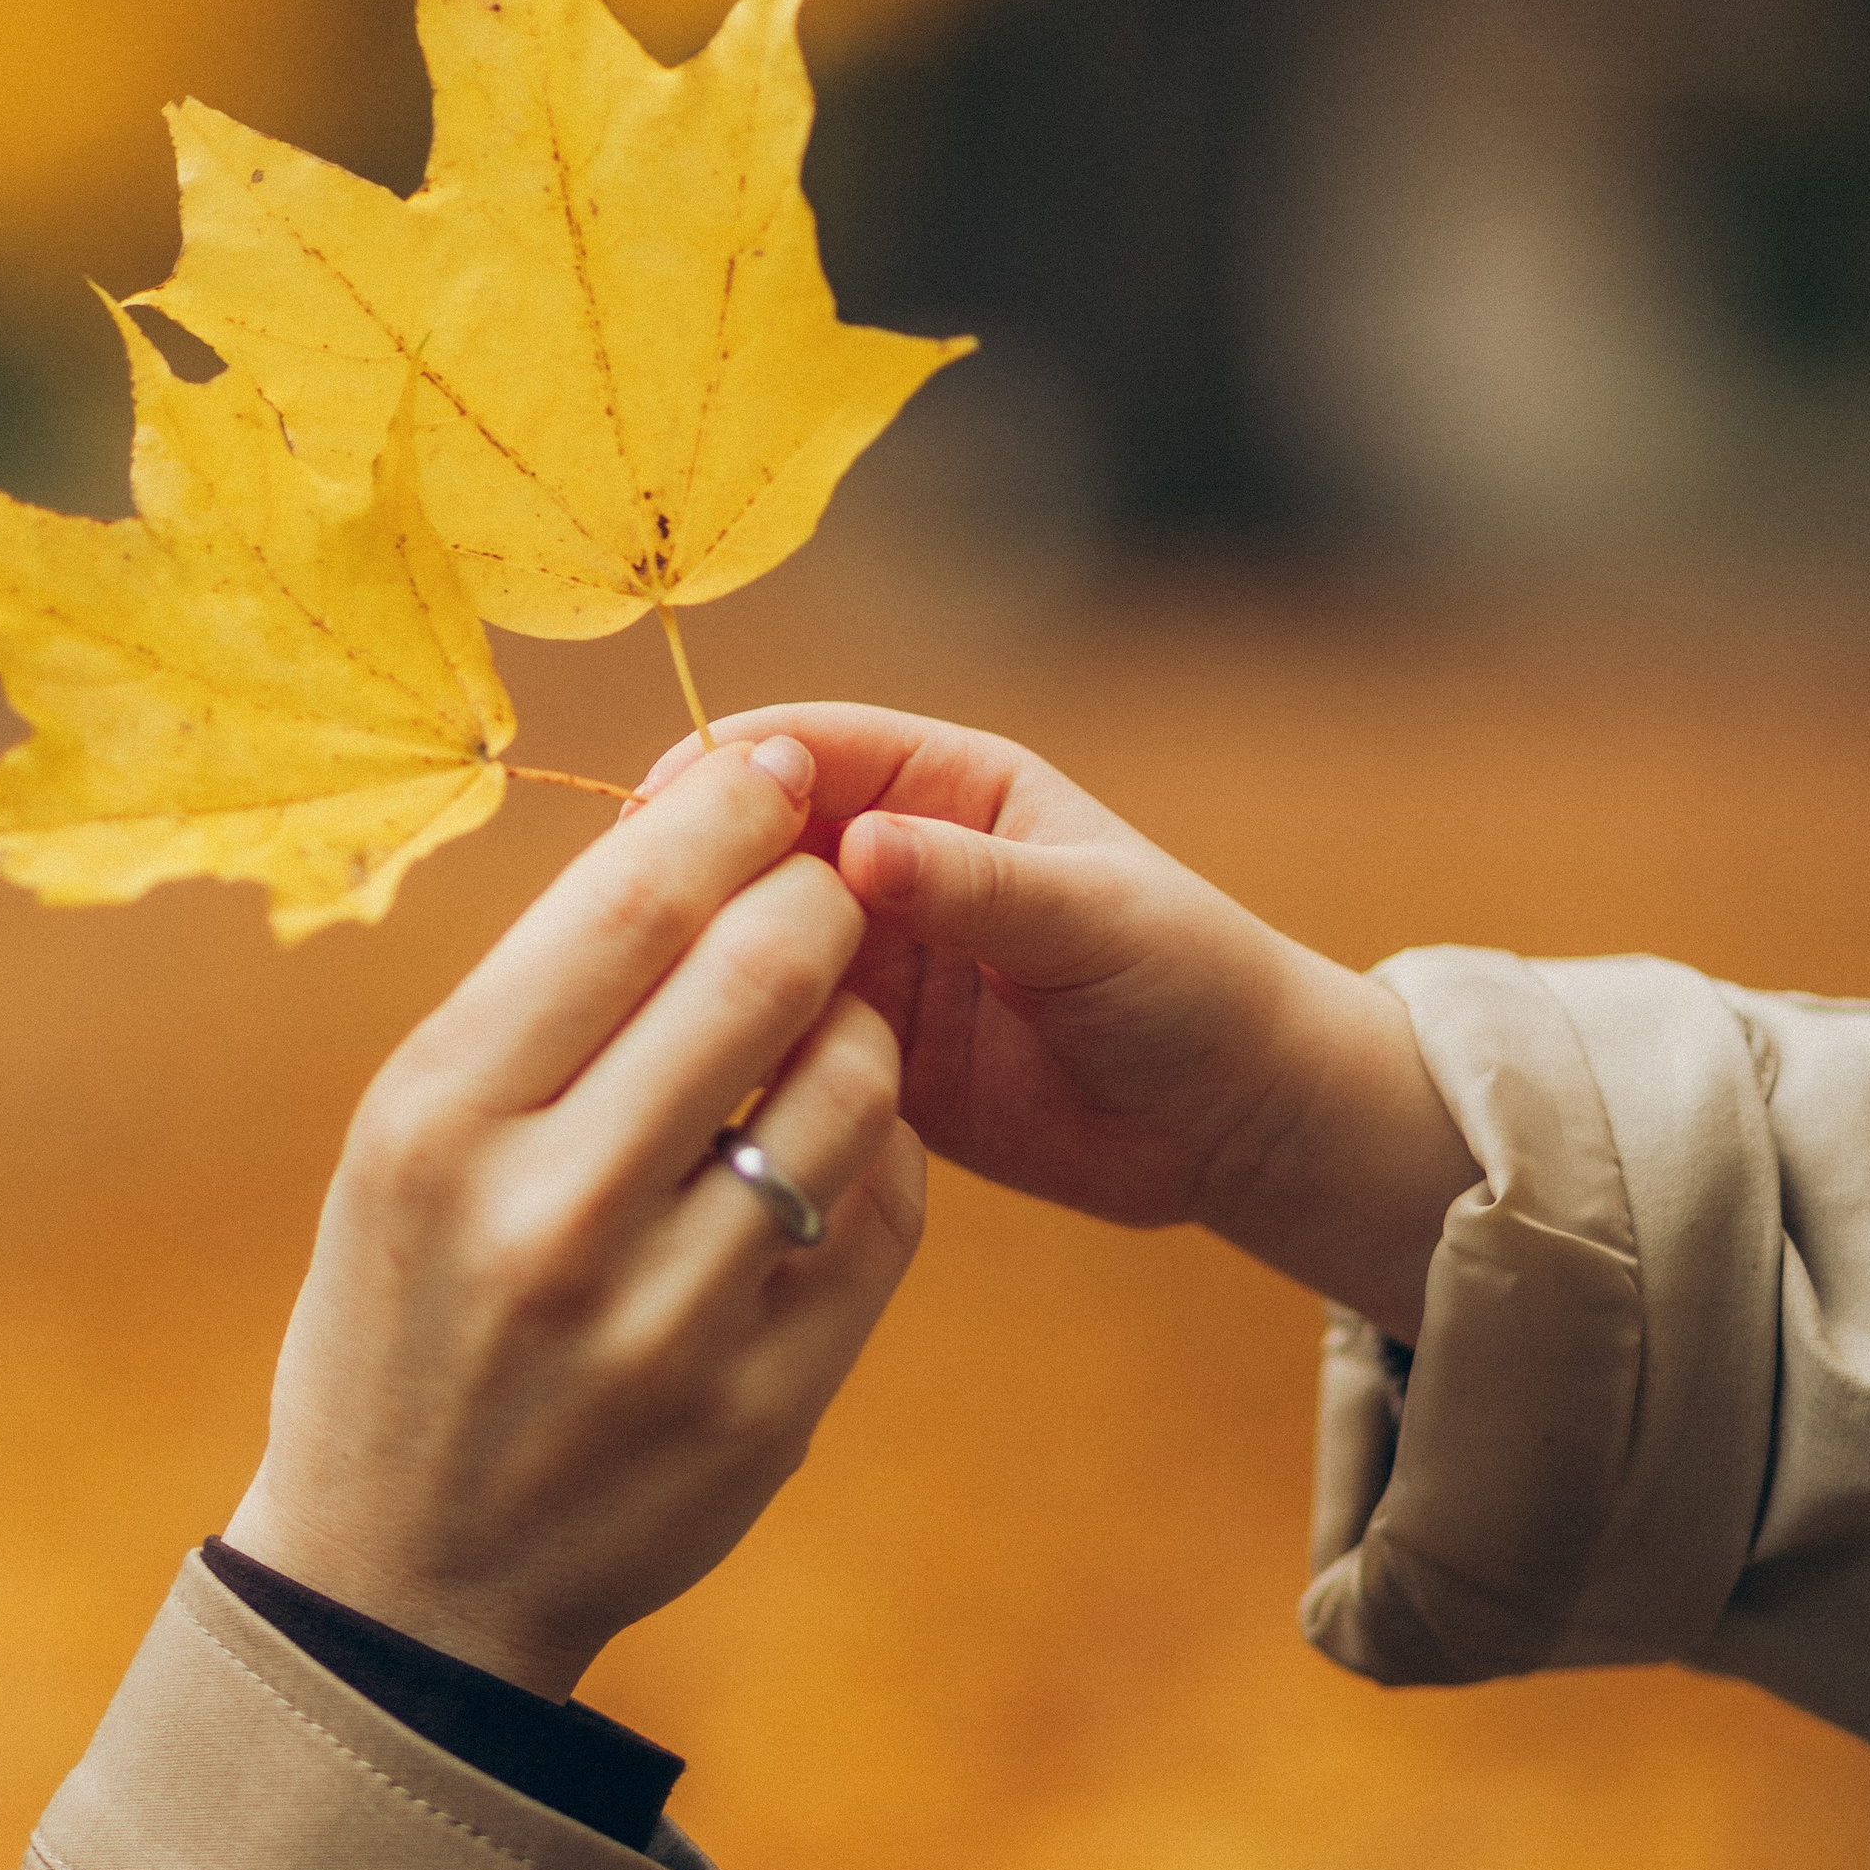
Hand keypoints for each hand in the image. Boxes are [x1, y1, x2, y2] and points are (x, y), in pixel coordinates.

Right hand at [227, 738, 925, 1697]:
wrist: (406, 1582)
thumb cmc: (400, 1311)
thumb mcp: (406, 1146)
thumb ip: (535, 1004)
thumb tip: (684, 834)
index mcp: (437, 1124)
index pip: (628, 906)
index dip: (727, 809)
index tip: (768, 765)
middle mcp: (548, 1219)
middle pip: (758, 974)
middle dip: (815, 897)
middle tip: (822, 883)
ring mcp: (666, 1326)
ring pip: (849, 1091)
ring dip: (862, 1025)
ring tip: (831, 1022)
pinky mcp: (762, 1410)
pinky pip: (882, 1221)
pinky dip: (881, 1153)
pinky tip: (843, 1143)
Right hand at [633, 708, 1470, 1344]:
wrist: (1241, 1120)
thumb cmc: (1192, 980)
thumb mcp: (1092, 916)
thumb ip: (974, 883)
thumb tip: (860, 848)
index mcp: (941, 786)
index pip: (804, 749)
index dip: (724, 774)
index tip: (654, 817)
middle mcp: (888, 864)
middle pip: (751, 851)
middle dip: (692, 883)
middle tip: (628, 940)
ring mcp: (868, 966)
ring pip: (748, 954)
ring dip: (703, 980)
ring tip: (649, 1024)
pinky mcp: (860, 1060)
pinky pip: (774, 1048)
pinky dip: (736, 1062)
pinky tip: (697, 1093)